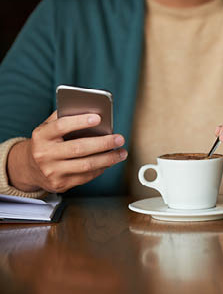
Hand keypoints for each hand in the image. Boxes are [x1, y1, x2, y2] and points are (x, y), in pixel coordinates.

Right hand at [7, 111, 126, 192]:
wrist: (30, 168)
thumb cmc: (47, 142)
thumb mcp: (48, 128)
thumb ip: (65, 117)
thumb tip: (91, 109)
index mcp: (41, 136)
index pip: (61, 126)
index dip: (80, 121)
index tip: (98, 117)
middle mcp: (45, 154)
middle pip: (79, 148)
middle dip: (103, 143)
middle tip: (119, 138)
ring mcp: (52, 171)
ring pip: (86, 165)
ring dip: (108, 159)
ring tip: (121, 152)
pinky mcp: (60, 184)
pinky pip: (86, 177)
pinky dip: (101, 168)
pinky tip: (110, 162)